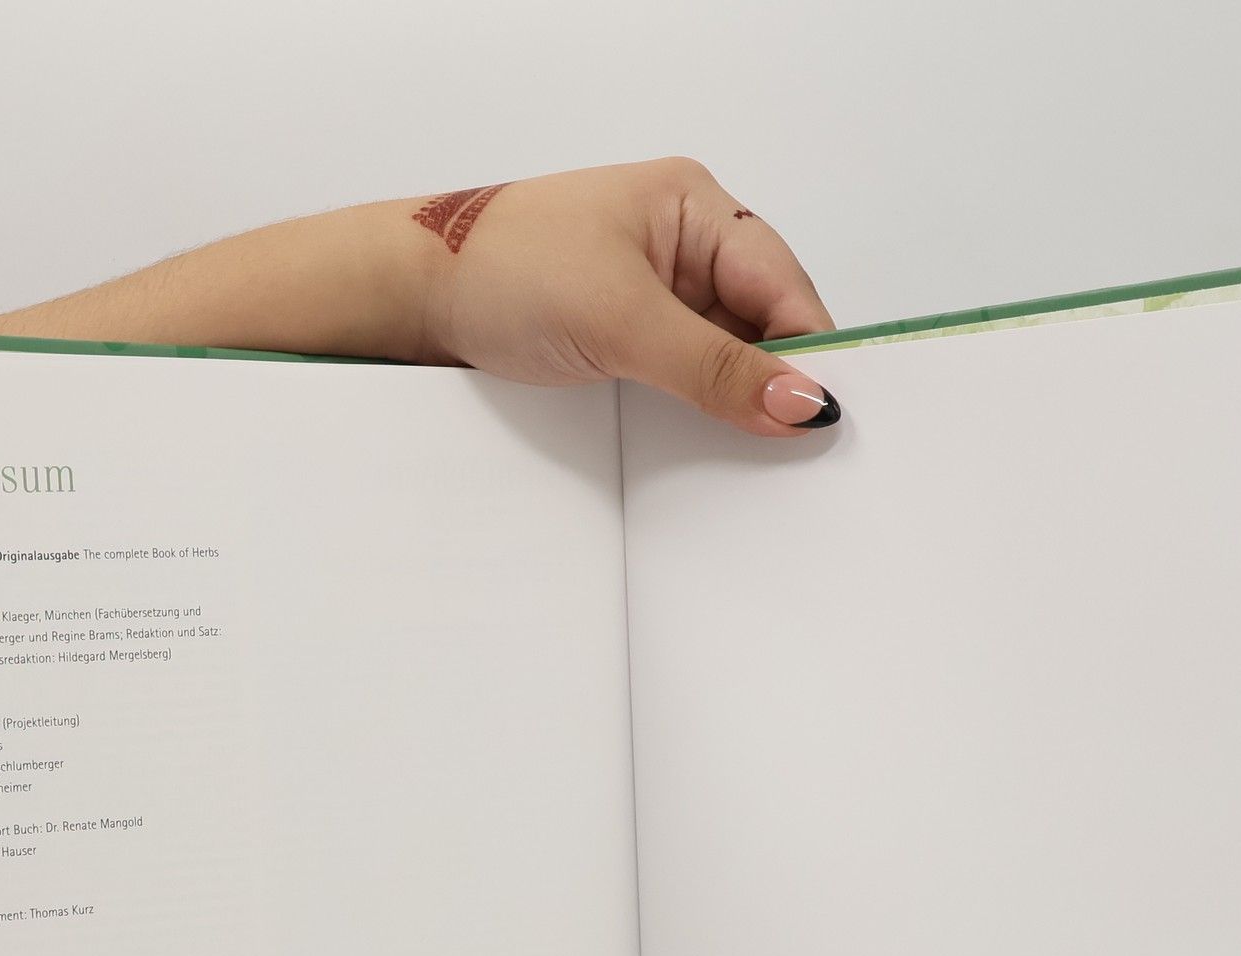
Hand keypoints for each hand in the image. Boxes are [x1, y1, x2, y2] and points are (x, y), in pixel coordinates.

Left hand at [404, 158, 842, 435]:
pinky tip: (709, 452)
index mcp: (696, 208)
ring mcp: (654, 296)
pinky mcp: (626, 340)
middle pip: (765, 325)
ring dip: (735, 407)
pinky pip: (686, 382)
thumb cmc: (503, 271)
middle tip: (800, 456)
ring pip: (726, 361)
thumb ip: (716, 367)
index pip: (785, 287)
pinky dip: (699, 416)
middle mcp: (684, 246)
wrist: (411, 296)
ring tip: (755, 462)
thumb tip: (806, 404)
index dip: (812, 353)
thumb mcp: (622, 320)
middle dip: (777, 385)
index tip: (828, 423)